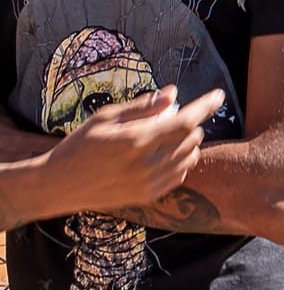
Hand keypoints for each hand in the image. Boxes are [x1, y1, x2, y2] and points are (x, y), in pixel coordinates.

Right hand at [50, 86, 224, 213]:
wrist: (60, 185)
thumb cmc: (79, 146)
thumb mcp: (104, 118)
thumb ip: (142, 107)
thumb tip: (173, 93)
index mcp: (136, 141)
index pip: (184, 120)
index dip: (205, 106)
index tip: (218, 96)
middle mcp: (147, 164)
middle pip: (191, 138)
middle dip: (190, 122)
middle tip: (173, 116)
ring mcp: (151, 183)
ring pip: (190, 156)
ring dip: (188, 141)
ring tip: (168, 134)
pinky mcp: (151, 196)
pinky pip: (181, 174)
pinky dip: (181, 160)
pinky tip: (165, 153)